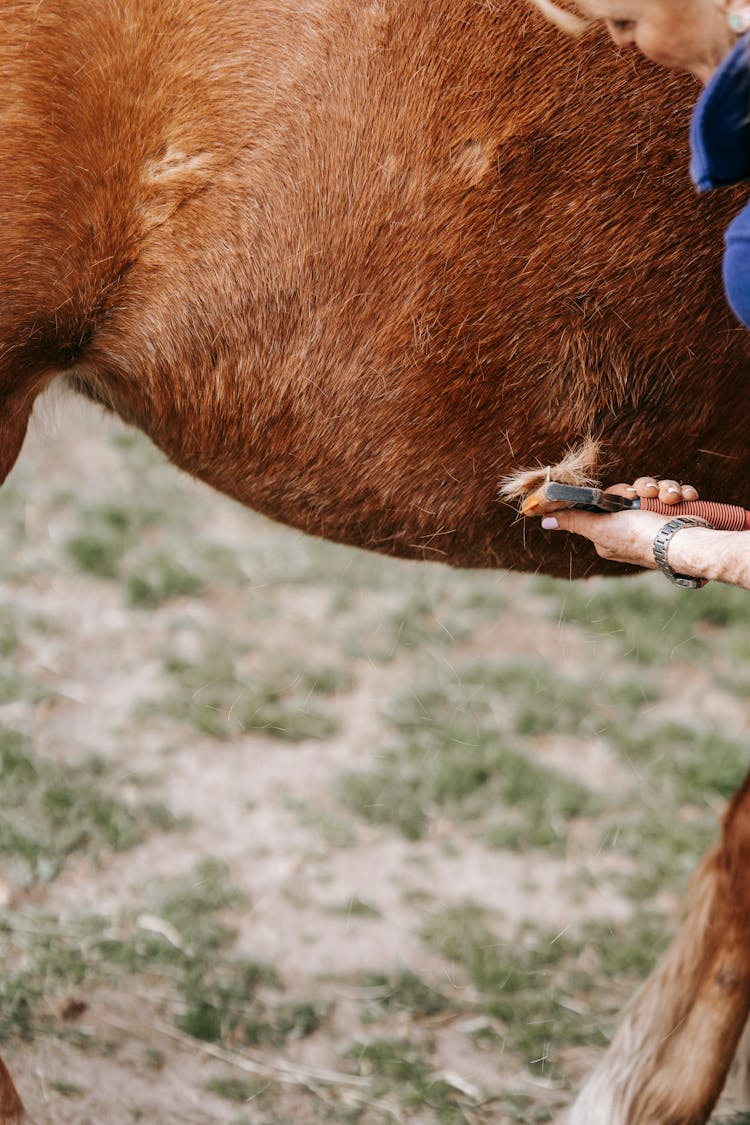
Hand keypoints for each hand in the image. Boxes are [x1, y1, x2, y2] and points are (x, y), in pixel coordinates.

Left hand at [540, 476, 699, 569]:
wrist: (686, 545)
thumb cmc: (640, 539)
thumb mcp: (601, 528)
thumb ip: (574, 521)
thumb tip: (544, 520)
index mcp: (609, 532)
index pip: (607, 500)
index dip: (617, 493)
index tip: (625, 494)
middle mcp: (631, 526)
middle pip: (631, 491)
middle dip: (642, 488)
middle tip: (645, 496)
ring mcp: (654, 520)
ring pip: (654, 489)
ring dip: (663, 489)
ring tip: (668, 499)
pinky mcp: (674, 514)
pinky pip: (674, 493)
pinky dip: (679, 493)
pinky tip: (682, 500)